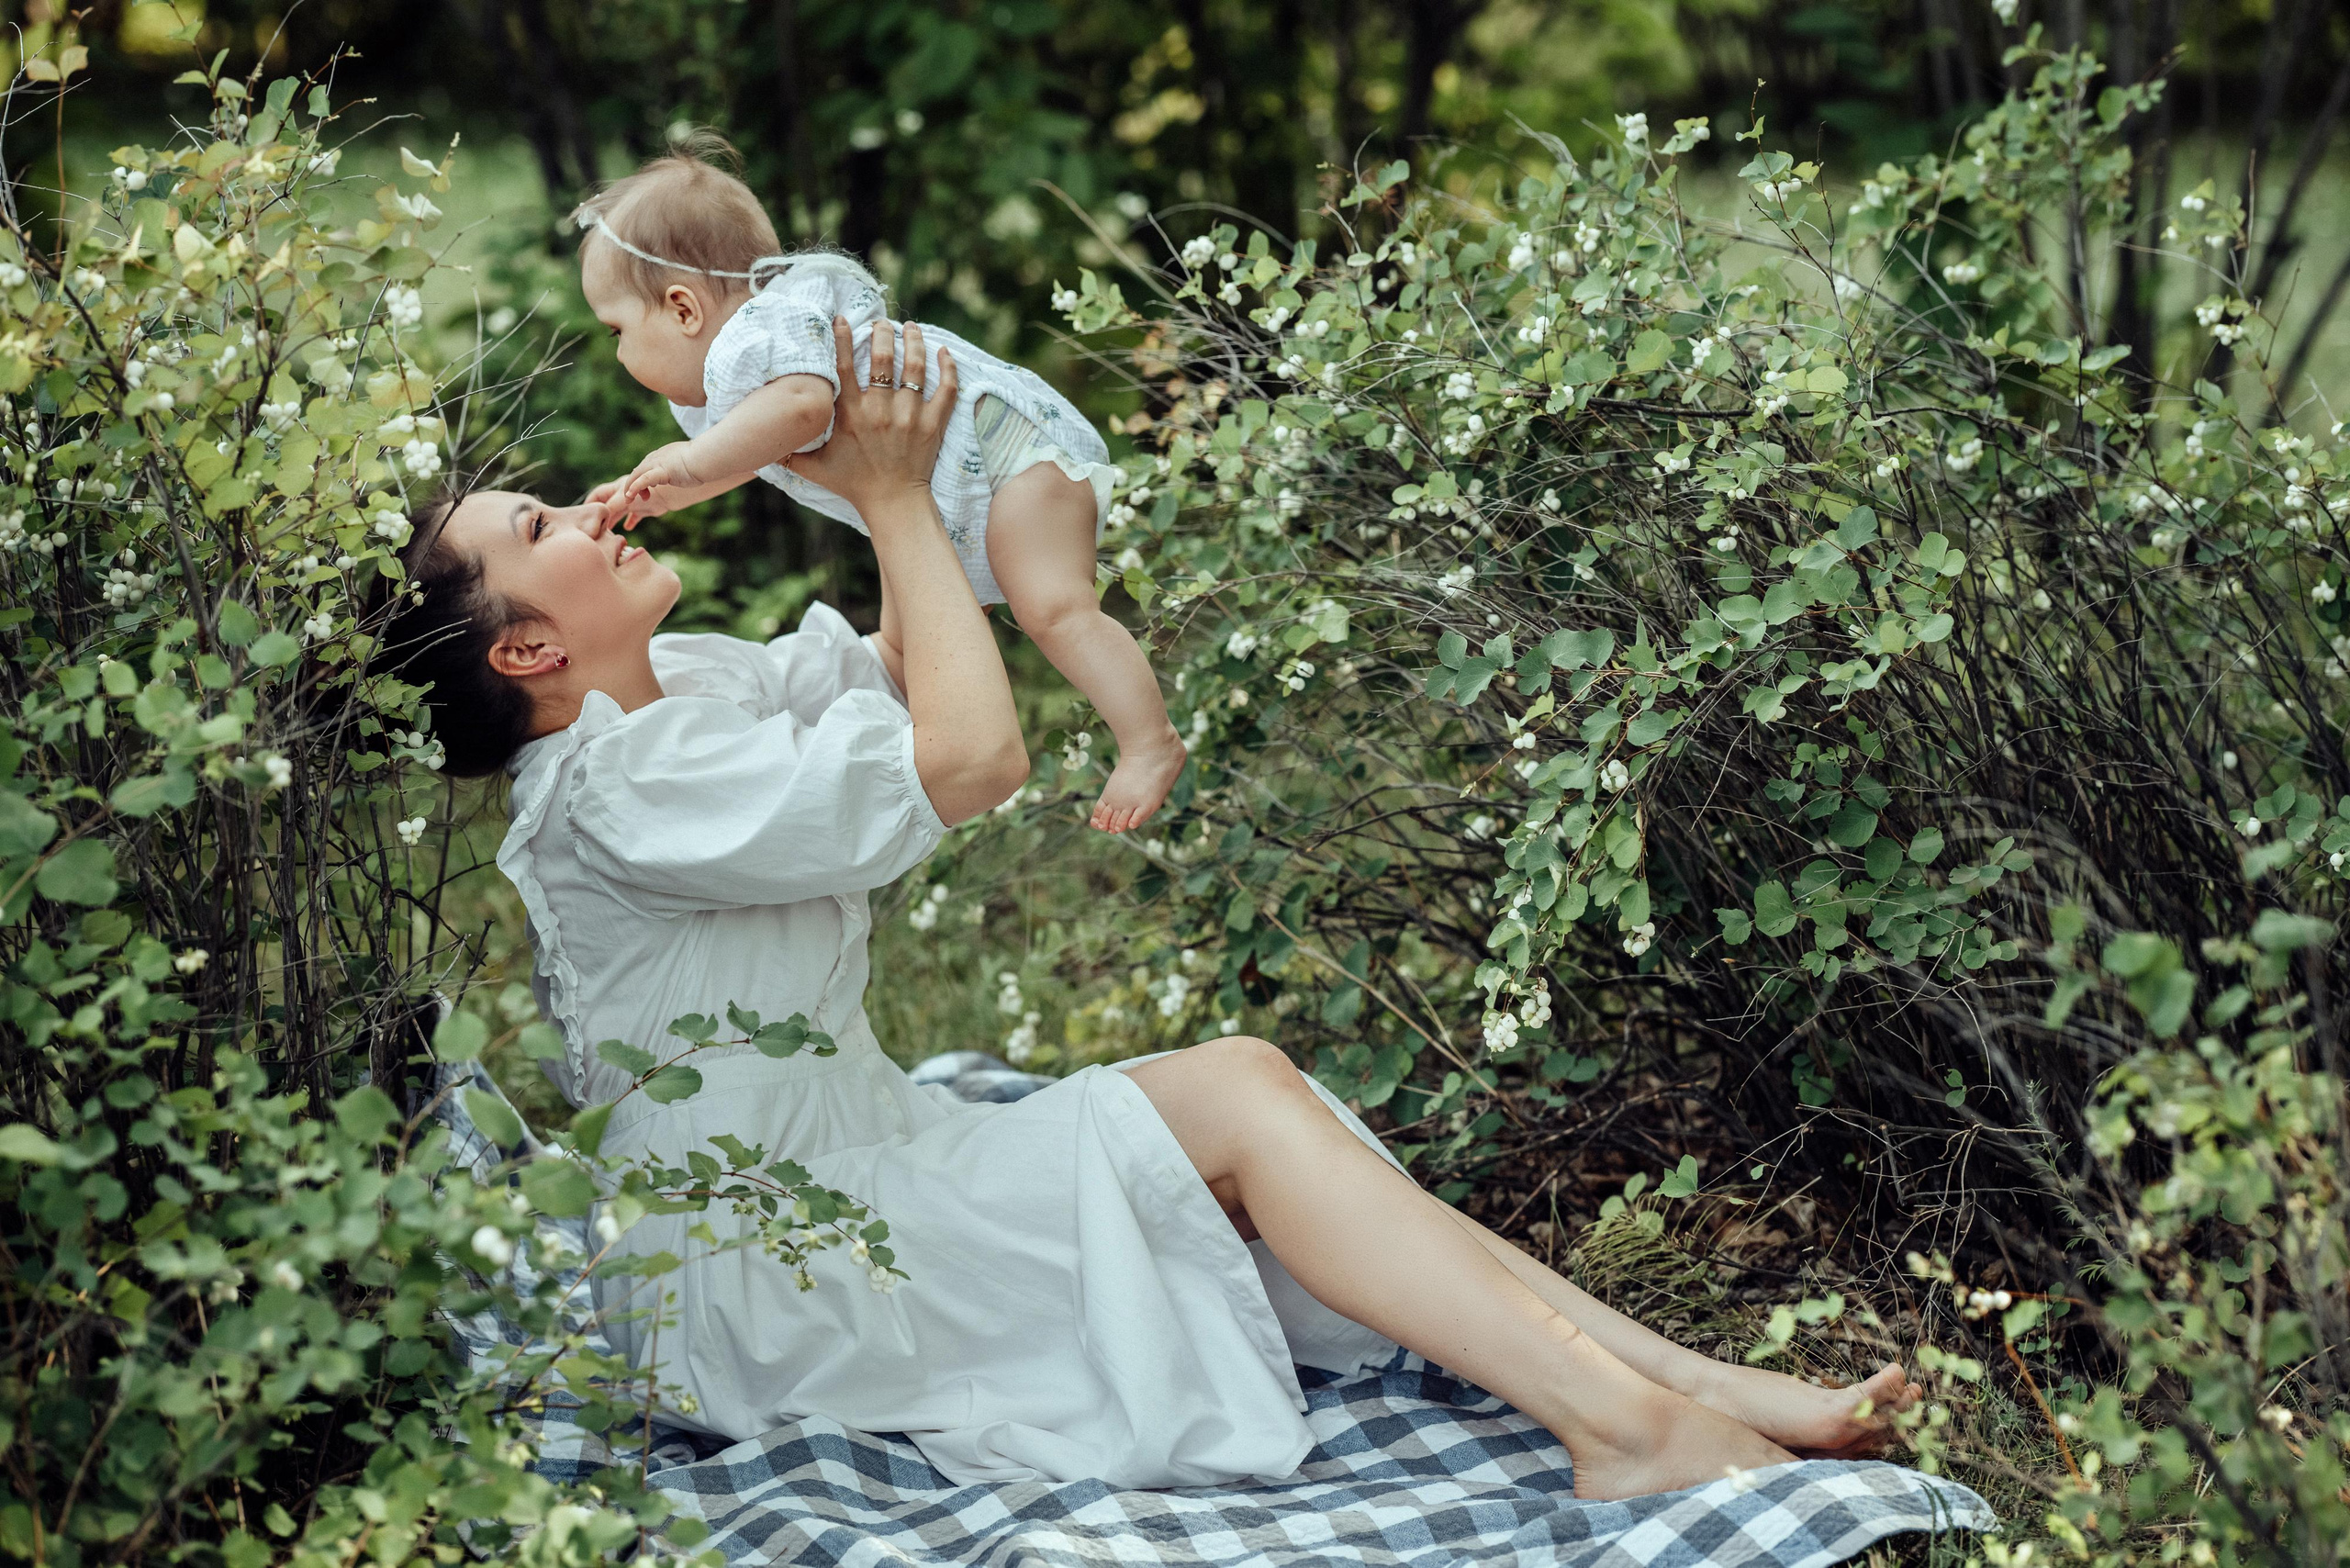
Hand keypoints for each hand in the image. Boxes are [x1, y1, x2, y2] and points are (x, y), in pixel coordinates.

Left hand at [610, 442, 706, 527]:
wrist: (707, 457)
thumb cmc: (704, 460)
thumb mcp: (690, 463)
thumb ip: (683, 468)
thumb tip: (689, 473)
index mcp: (662, 456)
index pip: (646, 467)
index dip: (641, 481)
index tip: (645, 493)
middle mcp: (656, 458)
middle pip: (638, 472)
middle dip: (631, 486)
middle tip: (633, 499)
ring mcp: (658, 464)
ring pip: (636, 476)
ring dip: (630, 489)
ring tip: (628, 500)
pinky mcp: (661, 471)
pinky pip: (643, 480)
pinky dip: (635, 487)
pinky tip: (629, 496)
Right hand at [782, 316, 955, 513]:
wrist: (893, 504)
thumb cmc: (853, 484)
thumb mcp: (815, 468)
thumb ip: (788, 453)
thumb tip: (760, 445)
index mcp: (851, 414)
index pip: (845, 365)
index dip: (843, 337)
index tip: (844, 319)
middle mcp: (880, 410)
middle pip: (883, 357)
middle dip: (882, 332)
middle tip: (883, 322)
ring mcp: (909, 415)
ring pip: (914, 366)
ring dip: (913, 341)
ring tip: (911, 327)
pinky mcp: (932, 424)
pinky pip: (945, 389)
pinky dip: (947, 367)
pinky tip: (943, 351)